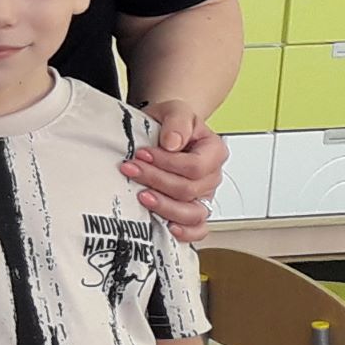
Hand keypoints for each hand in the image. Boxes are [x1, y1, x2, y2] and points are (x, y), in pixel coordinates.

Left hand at [123, 101, 227, 244]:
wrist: (163, 133)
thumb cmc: (170, 125)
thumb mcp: (174, 111)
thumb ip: (177, 122)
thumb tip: (172, 142)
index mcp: (214, 152)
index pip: (195, 166)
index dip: (167, 163)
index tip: (142, 154)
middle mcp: (212, 177)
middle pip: (189, 190)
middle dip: (156, 180)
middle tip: (130, 169)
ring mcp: (203, 196)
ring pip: (192, 213)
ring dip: (164, 206)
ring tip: (141, 196)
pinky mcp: (192, 210)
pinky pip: (197, 229)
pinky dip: (185, 232)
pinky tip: (167, 227)